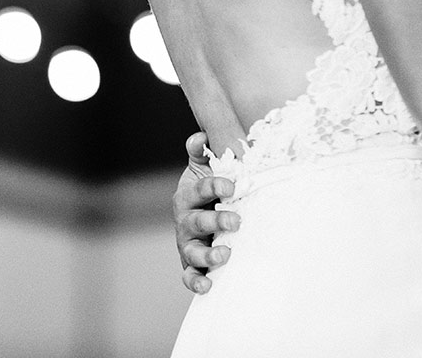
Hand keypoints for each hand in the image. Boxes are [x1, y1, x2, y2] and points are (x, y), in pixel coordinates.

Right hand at [173, 131, 238, 293]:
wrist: (203, 212)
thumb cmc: (208, 191)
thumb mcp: (203, 168)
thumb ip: (201, 152)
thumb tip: (200, 137)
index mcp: (188, 195)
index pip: (200, 190)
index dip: (214, 186)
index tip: (232, 185)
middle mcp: (185, 220)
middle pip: (197, 222)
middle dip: (216, 221)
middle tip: (236, 220)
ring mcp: (187, 243)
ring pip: (192, 251)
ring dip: (207, 255)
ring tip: (224, 254)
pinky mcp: (191, 264)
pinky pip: (190, 276)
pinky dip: (196, 282)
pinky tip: (208, 286)